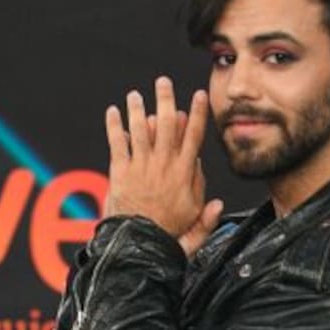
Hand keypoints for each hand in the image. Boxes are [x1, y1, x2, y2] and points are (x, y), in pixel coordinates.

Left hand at [104, 77, 223, 257]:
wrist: (140, 247)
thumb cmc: (167, 239)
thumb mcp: (196, 228)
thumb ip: (206, 213)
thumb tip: (217, 201)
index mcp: (184, 175)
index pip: (194, 137)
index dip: (197, 114)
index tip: (199, 96)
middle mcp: (164, 166)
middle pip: (167, 125)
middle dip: (166, 100)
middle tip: (163, 82)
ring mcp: (141, 167)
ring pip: (141, 129)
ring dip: (138, 109)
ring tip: (135, 95)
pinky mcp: (121, 173)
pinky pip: (117, 143)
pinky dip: (114, 126)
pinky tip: (112, 113)